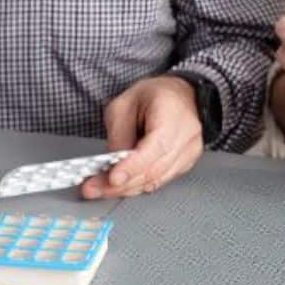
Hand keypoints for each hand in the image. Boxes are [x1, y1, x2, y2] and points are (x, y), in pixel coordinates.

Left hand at [81, 76, 202, 198]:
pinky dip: (140, 185)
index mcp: (172, 111)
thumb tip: (112, 164)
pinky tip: (123, 184)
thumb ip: (119, 134)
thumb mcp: (124, 104)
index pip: (156, 146)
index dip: (133, 165)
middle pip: (155, 168)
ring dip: (128, 188)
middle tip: (94, 188)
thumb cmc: (154, 95)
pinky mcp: (186, 163)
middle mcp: (186, 134)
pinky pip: (161, 180)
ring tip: (101, 188)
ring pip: (157, 179)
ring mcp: (190, 150)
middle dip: (122, 183)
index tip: (113, 178)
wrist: (179, 95)